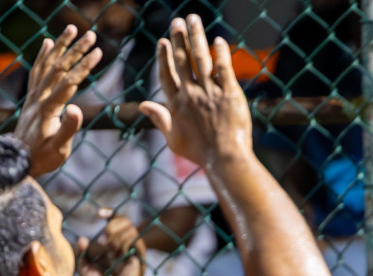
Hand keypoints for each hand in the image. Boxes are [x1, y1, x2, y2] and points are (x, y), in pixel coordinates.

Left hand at [14, 25, 102, 176]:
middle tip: (91, 35)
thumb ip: (68, 129)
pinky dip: (43, 56)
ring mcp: (33, 96)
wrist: (16, 160)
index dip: (84, 66)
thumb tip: (77, 109)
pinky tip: (48, 43)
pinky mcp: (31, 97)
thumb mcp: (59, 149)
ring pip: (47, 64)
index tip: (98, 52)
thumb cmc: (42, 157)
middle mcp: (39, 97)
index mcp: (48, 109)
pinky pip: (37, 71)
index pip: (69, 82)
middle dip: (76, 50)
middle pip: (59, 67)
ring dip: (60, 46)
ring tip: (71, 29)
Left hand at [76, 209, 145, 275]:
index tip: (99, 214)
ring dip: (116, 234)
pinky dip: (123, 242)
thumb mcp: (85, 269)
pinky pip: (135, 241)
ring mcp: (134, 253)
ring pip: (131, 228)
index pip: (119, 223)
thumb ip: (81, 254)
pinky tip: (115, 251)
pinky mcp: (139, 260)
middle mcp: (126, 248)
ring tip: (107, 246)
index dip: (111, 214)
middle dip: (111, 225)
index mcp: (115, 247)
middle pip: (125, 221)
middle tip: (102, 241)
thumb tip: (83, 239)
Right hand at [140, 15, 253, 169]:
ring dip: (196, 36)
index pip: (167, 74)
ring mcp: (210, 92)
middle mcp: (191, 94)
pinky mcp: (230, 93)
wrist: (225, 158)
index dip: (164, 56)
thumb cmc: (199, 153)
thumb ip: (159, 119)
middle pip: (182, 60)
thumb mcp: (173, 139)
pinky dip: (220, 52)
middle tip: (177, 21)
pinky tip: (218, 40)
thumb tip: (142, 106)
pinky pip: (223, 67)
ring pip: (200, 57)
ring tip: (192, 19)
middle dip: (179, 38)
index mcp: (176, 104)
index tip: (163, 42)